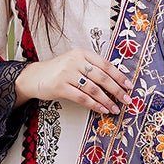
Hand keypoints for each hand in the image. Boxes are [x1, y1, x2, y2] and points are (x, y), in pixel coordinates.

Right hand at [16, 47, 130, 114]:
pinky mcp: (61, 86)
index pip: (106, 64)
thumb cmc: (58, 71)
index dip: (119, 76)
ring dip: (107, 101)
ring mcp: (67, 73)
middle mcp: (75, 61)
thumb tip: (114, 82)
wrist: (34, 77)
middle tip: (126, 99)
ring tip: (115, 108)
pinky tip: (102, 110)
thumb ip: (91, 68)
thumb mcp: (75, 63)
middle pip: (102, 77)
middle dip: (117, 90)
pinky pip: (82, 98)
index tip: (129, 86)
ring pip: (94, 89)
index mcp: (82, 53)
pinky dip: (94, 105)